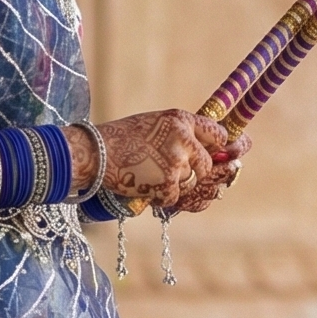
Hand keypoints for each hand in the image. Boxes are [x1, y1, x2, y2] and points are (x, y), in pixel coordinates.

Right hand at [72, 109, 241, 212]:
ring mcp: (176, 163)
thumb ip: (184, 133)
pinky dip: (161, 196)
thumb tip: (216, 152)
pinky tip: (145, 185)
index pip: (219, 135)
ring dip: (174, 185)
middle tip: (172, 171)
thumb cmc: (123, 137)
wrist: (97, 152)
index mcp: (182, 120)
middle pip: (207, 165)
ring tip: (151, 175)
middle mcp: (184, 139)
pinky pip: (175, 197)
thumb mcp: (158, 123)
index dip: (219, 147)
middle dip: (194, 172)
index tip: (216, 154)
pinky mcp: (167, 185)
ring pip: (191, 183)